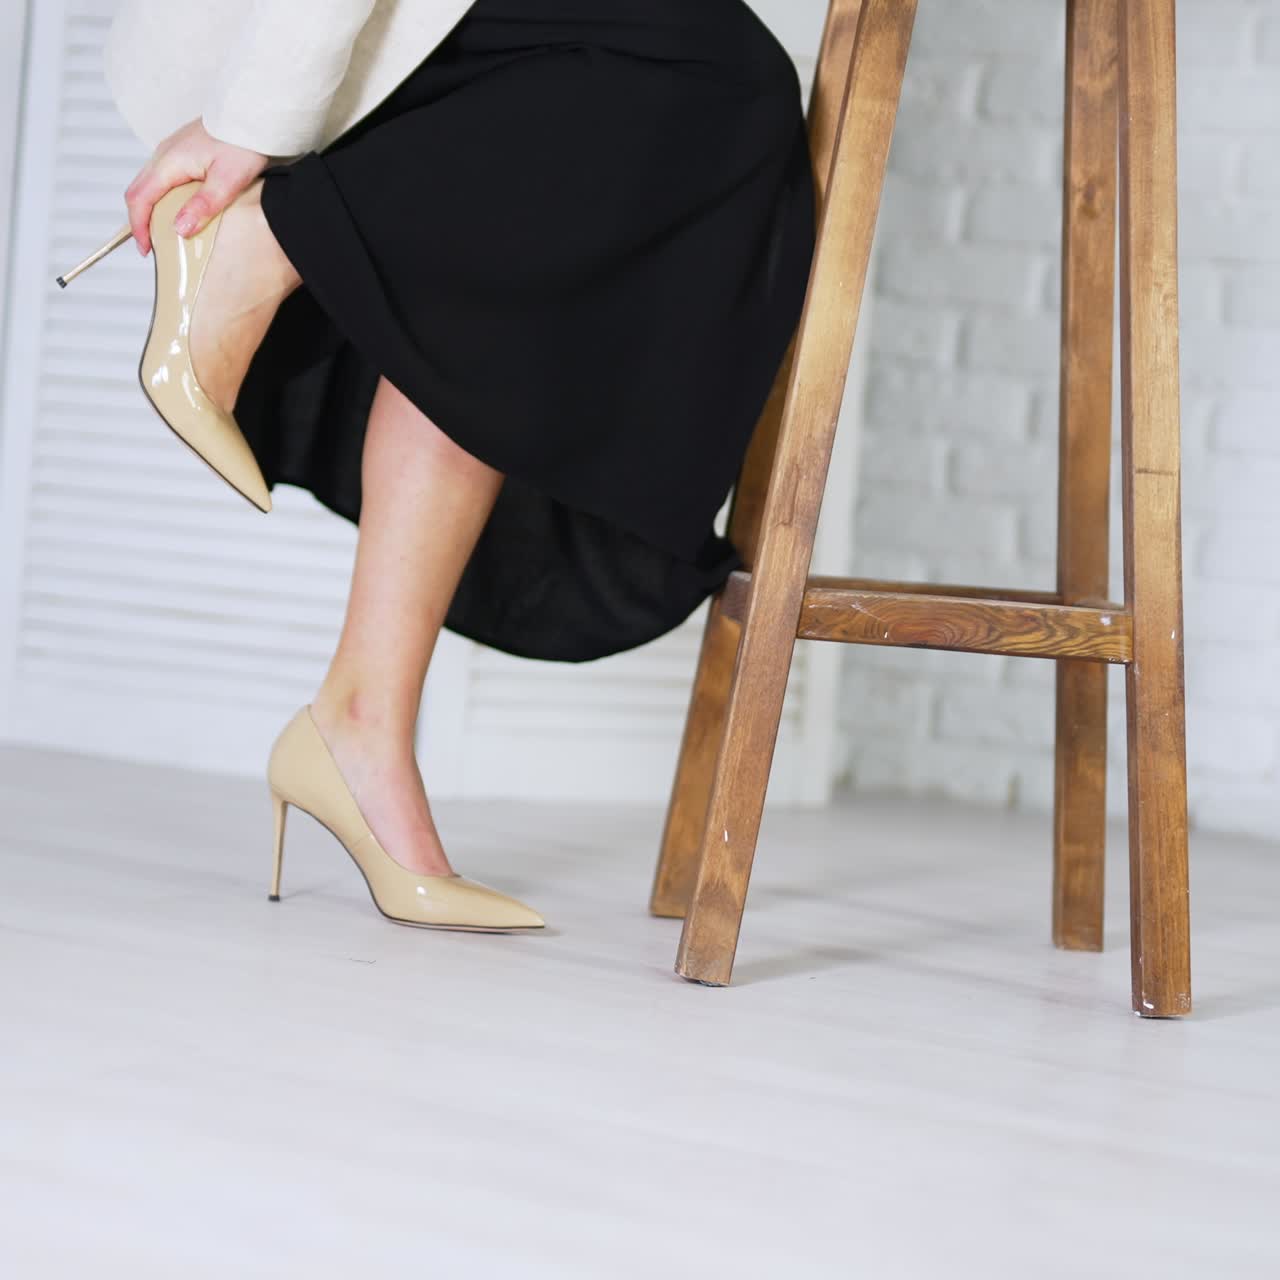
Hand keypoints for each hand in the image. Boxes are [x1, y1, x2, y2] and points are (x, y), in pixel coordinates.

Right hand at [124, 118, 268, 254]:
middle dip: (141, 220)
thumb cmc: (243, 143)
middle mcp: (164, 155)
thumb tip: (179, 229)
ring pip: (151, 184)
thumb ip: (203, 205)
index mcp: (169, 162)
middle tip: (154, 246)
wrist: (251, 115)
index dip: (139, 227)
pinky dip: (164, 198)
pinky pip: (164, 177)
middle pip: (139, 191)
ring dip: (153, 209)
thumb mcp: (227, 180)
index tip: (146, 250)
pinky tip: (179, 211)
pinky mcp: (183, 151)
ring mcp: (172, 151)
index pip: (140, 198)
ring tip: (166, 233)